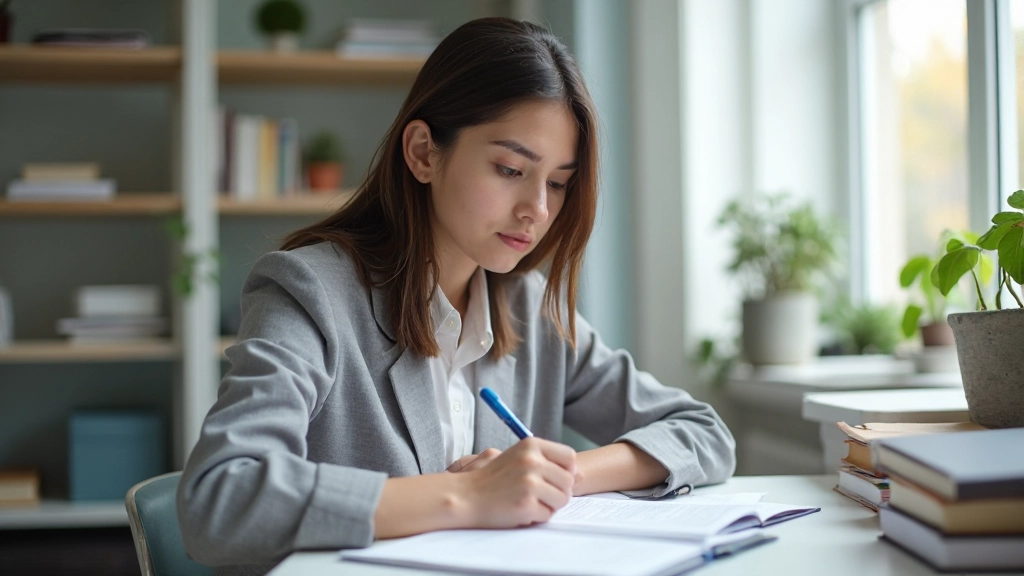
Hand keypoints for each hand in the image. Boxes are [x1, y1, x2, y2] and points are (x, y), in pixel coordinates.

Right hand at [454, 437, 575, 527]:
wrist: (465, 496)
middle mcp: (532, 461)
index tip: (551, 479)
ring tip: (527, 501)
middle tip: (535, 494)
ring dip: (548, 505)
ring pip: (562, 500)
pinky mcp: (526, 504)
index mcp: (531, 445)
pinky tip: (518, 509)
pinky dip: (536, 517)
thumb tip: (582, 475)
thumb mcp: (519, 459)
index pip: (569, 457)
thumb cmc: (492, 479)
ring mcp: (529, 482)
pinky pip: (547, 515)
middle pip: (569, 481)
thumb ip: (548, 463)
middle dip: (557, 492)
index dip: (566, 471)